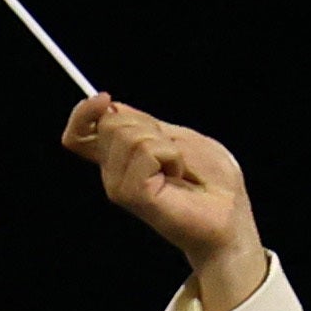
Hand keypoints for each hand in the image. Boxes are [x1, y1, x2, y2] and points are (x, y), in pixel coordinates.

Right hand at [62, 95, 264, 310]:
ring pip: (129, 135)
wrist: (230, 211)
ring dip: (165, 143)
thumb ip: (145, 124)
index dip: (83, 114)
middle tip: (172, 153)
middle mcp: (114, 173)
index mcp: (121, 158)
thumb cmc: (211, 180)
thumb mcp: (180, 137)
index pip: (80, 135)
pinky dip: (171, 155)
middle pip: (110, 124)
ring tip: (178, 167)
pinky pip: (146, 152)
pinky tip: (178, 175)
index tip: (102, 99)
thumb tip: (111, 108)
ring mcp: (120, 187)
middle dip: (148, 125)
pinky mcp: (133, 196)